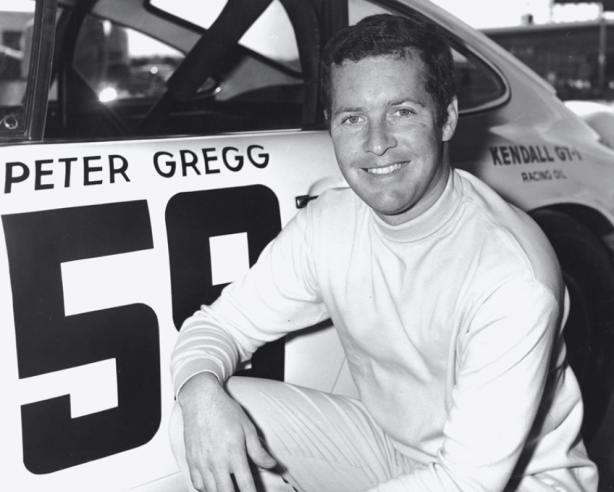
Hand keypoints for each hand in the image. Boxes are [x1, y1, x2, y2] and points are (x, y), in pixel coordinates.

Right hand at [178, 373, 276, 491]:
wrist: (201, 400)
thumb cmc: (224, 410)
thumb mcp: (247, 428)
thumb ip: (258, 450)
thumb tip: (271, 464)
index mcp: (234, 453)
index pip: (245, 484)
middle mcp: (217, 461)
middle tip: (242, 491)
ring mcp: (202, 462)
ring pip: (211, 491)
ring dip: (222, 491)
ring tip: (230, 487)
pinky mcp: (191, 461)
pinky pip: (197, 484)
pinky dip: (206, 488)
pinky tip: (214, 484)